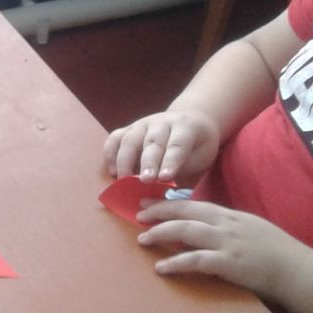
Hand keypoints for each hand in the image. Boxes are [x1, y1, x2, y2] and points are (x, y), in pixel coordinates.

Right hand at [103, 110, 221, 183]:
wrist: (190, 121)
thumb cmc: (197, 146)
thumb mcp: (202, 157)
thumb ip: (185, 171)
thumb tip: (165, 191)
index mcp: (186, 127)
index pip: (177, 144)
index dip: (171, 161)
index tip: (165, 178)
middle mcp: (162, 122)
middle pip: (152, 142)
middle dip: (148, 162)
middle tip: (145, 181)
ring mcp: (143, 123)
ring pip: (130, 139)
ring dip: (125, 161)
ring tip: (124, 180)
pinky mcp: (129, 128)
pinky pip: (115, 138)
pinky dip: (110, 154)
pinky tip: (112, 171)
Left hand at [135, 199, 311, 296]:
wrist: (298, 269)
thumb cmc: (276, 252)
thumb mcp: (249, 230)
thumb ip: (225, 228)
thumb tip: (199, 230)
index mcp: (230, 216)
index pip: (193, 204)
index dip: (168, 203)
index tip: (147, 202)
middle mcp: (226, 225)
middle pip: (185, 213)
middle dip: (158, 212)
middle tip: (137, 215)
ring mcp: (228, 243)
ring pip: (186, 231)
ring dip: (161, 233)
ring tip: (142, 239)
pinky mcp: (229, 263)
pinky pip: (196, 260)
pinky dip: (175, 262)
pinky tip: (161, 267)